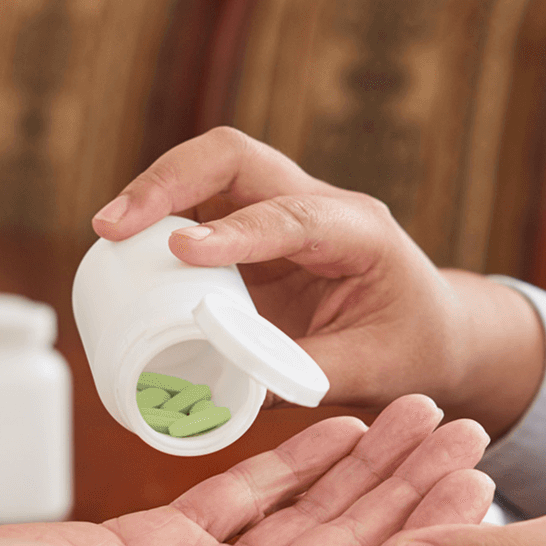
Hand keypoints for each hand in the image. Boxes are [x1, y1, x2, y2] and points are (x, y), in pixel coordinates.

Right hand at [0, 396, 493, 545]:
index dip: (425, 544)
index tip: (478, 490)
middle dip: (411, 492)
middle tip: (472, 434)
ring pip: (308, 518)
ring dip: (367, 469)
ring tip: (424, 416)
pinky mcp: (164, 545)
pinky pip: (250, 499)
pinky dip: (297, 462)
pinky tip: (340, 426)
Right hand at [92, 127, 543, 435]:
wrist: (438, 333)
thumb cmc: (414, 350)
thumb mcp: (373, 372)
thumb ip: (303, 376)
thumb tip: (228, 389)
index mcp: (360, 232)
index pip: (291, 217)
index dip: (235, 232)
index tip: (183, 250)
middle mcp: (317, 204)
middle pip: (234, 157)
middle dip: (171, 180)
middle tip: (114, 224)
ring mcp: (281, 212)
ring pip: (209, 171)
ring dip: (156, 192)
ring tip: (108, 233)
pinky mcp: (252, 237)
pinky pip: (198, 209)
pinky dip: (159, 220)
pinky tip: (123, 249)